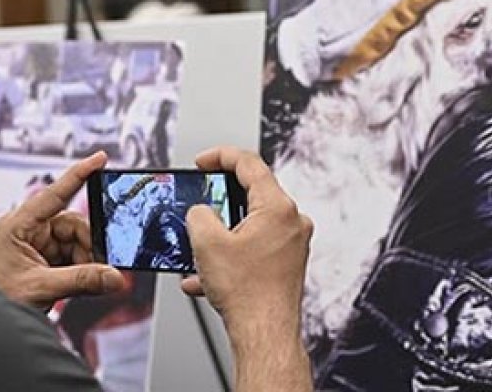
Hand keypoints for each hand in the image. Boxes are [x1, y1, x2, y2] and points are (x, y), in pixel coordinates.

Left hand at [0, 151, 127, 308]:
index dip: (79, 174)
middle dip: (86, 246)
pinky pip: (72, 256)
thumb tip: (113, 276)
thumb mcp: (42, 288)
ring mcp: (36, 244)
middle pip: (72, 225)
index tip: (99, 158)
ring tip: (80, 282)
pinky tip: (77, 282)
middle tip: (97, 268)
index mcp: (17, 225)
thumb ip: (81, 280)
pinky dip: (80, 269)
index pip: (54, 193)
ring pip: (76, 242)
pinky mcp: (43, 260)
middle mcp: (27, 230)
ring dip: (84, 261)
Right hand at [181, 147, 312, 334]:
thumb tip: (200, 212)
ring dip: (221, 233)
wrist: (264, 335)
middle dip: (219, 199)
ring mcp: (293, 245)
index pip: (249, 163)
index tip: (203, 161)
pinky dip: (230, 256)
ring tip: (199, 248)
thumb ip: (199, 214)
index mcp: (278, 208)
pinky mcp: (287, 265)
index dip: (220, 156)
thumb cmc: (247, 294)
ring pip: (250, 225)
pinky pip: (254, 249)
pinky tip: (206, 276)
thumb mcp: (207, 242)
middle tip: (199, 201)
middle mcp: (292, 223)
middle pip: (252, 194)